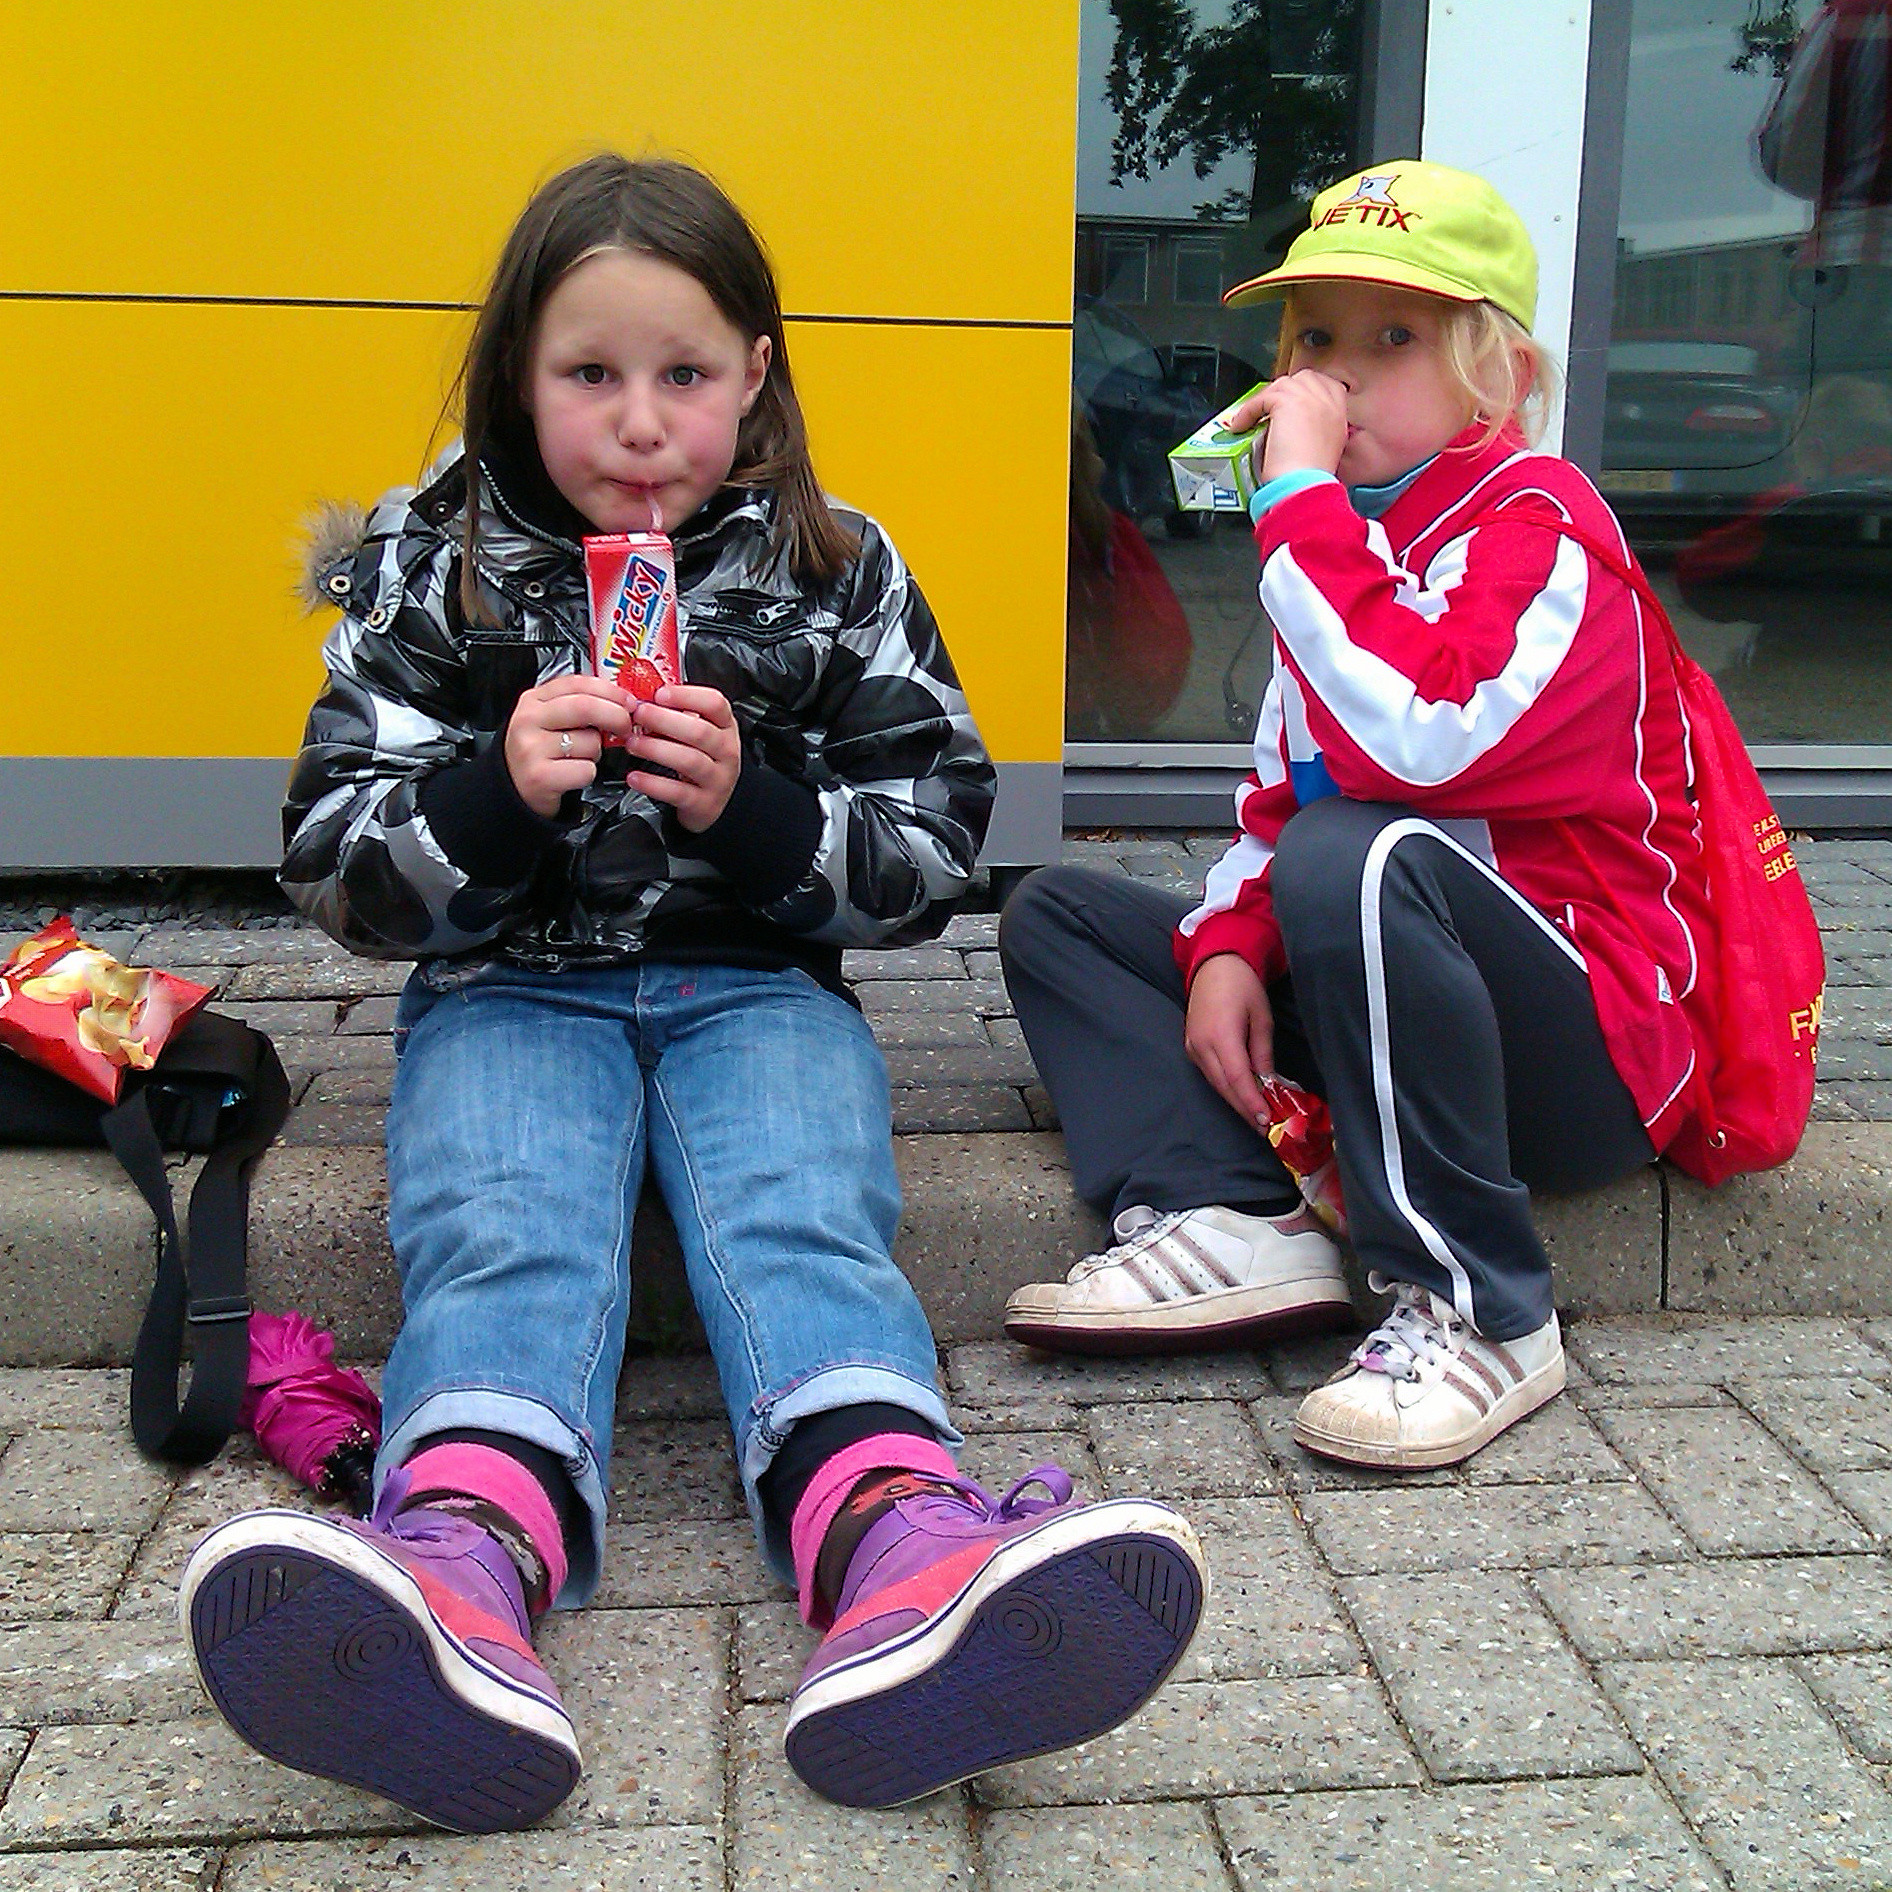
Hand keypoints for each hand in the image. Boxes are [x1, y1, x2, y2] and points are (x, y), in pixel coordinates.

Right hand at [504, 675, 633, 817]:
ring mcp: (532, 748)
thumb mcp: (549, 719)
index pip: (577, 684)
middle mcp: (529, 720)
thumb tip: (621, 701)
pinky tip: (574, 773)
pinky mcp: (539, 776)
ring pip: (589, 742)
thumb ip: (577, 705)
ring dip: (597, 751)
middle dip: (616, 716)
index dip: (610, 691)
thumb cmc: (539, 752)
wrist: (513, 787)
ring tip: (582, 756)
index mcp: (534, 700)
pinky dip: (588, 773)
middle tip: (625, 727)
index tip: (628, 701)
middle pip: (585, 707)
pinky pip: (586, 769)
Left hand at [626, 684, 742, 831]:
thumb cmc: (700, 761)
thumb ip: (677, 716)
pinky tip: (635, 777)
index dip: (687, 696)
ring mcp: (718, 779)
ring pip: (690, 761)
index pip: (715, 704)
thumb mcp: (698, 735)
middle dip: (664, 720)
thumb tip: (642, 699)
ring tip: (632, 743)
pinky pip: (678, 792)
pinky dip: (653, 784)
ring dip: (656, 749)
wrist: (712, 804)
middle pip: (700, 731)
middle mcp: (726, 752)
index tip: (660, 694)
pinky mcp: (704, 803)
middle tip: (638, 715)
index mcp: (725, 728)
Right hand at [1184, 952, 1275, 1125]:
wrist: (1214, 965)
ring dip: (1235, 1100)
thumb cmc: (1243, 986)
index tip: (1264, 1119)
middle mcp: (1201, 1044)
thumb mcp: (1262, 1017)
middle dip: (1243, 1107)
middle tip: (1262, 1126)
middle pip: (1223, 1086)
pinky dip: (1225, 1086)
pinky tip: (1240, 1094)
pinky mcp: (1191, 1046)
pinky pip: (1209, 1073)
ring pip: (1215, 1082)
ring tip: (1254, 1115)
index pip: (1237, 1077)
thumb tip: (1267, 1081)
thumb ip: (1263, 1051)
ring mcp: (1192, 1046)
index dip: (1251, 1101)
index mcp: (1221, 1034)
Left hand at [1249, 369, 1349, 482]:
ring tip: (1251, 419)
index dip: (1306, 390)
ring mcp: (1309, 397)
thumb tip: (1294, 428)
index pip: (1326, 385)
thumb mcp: (1324, 449)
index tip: (1292, 403)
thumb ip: (1315, 431)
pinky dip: (1247, 412)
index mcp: (1339, 412)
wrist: (1306, 484)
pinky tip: (1241, 426)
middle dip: (1285, 390)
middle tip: (1268, 408)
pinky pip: (1261, 398)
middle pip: (1304, 378)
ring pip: (1281, 386)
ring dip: (1264, 402)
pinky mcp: (1286, 400)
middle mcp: (1328, 400)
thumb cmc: (1311, 478)